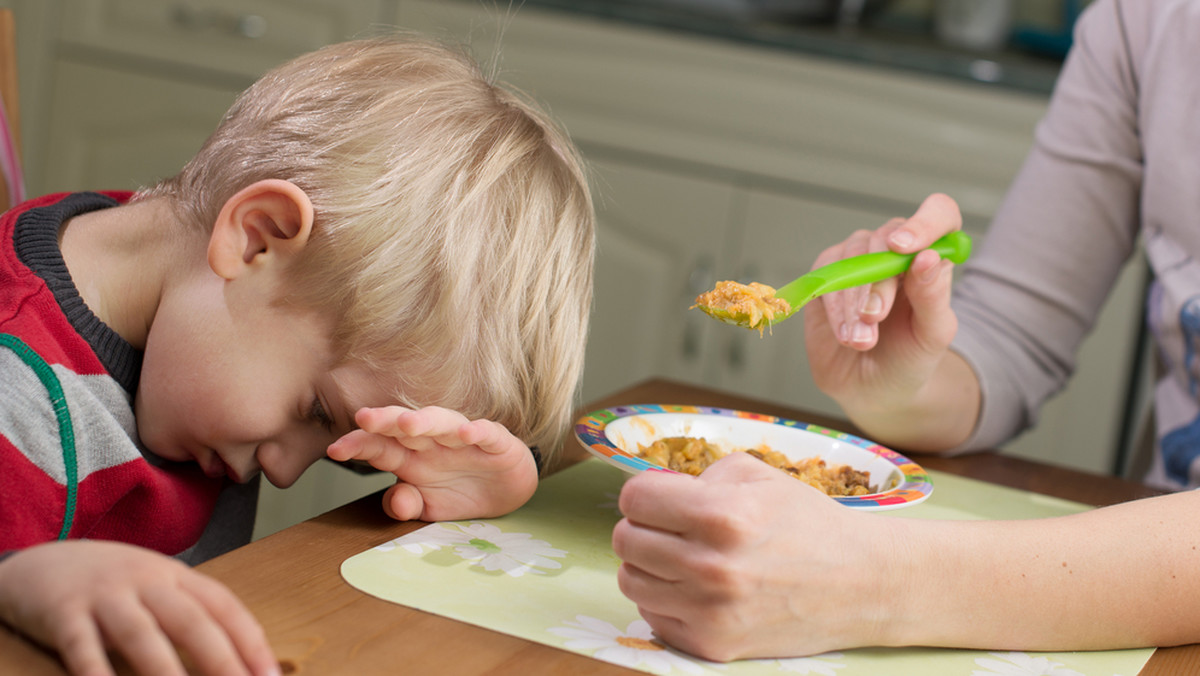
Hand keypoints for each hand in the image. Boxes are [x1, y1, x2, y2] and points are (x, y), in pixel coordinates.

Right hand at [0, 541, 277, 675]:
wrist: (41, 561)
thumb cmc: (111, 584)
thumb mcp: (156, 588)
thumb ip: (191, 614)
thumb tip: (239, 658)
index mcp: (175, 575)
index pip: (223, 606)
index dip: (249, 640)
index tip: (269, 675)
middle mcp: (145, 581)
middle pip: (190, 620)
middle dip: (221, 659)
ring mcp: (104, 595)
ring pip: (141, 634)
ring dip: (166, 671)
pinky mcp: (62, 612)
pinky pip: (81, 646)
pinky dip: (95, 672)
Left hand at [326, 406, 538, 521]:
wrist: (507, 490)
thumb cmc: (461, 492)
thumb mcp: (428, 508)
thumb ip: (406, 505)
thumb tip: (394, 501)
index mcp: (410, 457)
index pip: (379, 446)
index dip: (358, 445)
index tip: (335, 450)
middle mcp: (433, 442)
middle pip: (405, 426)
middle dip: (385, 421)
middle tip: (364, 418)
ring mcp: (463, 439)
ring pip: (442, 422)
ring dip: (426, 421)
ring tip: (408, 424)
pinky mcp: (496, 441)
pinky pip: (486, 433)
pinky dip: (477, 431)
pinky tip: (467, 433)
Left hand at [612, 453, 899, 660]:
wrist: (860, 585)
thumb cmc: (808, 524)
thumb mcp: (758, 476)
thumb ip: (699, 476)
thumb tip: (655, 492)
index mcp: (722, 515)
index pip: (634, 499)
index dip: (644, 494)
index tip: (660, 498)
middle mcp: (711, 566)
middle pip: (625, 540)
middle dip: (644, 527)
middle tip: (671, 527)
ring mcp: (709, 611)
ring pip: (630, 580)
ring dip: (648, 564)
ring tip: (681, 557)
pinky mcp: (711, 645)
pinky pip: (652, 615)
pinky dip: (665, 598)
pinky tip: (695, 588)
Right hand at [803, 193, 975, 447]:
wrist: (874, 390)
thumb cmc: (911, 358)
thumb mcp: (932, 335)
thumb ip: (934, 296)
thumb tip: (928, 257)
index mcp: (931, 257)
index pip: (938, 214)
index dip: (924, 222)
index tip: (905, 247)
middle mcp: (893, 250)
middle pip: (885, 238)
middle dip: (878, 281)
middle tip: (875, 318)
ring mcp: (857, 260)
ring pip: (851, 257)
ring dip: (853, 302)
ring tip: (861, 340)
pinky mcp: (826, 276)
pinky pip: (825, 276)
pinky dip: (834, 308)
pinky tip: (845, 335)